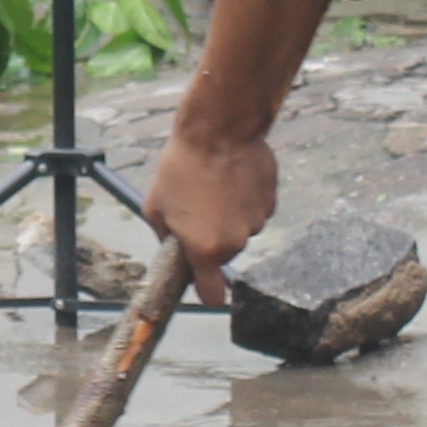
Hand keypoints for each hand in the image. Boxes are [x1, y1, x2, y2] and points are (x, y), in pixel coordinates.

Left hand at [141, 119, 281, 307]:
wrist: (218, 131)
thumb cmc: (180, 168)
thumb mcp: (155, 207)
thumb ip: (167, 238)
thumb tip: (175, 251)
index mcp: (205, 249)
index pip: (212, 295)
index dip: (207, 292)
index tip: (203, 285)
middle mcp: (235, 242)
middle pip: (224, 254)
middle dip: (212, 239)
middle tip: (197, 209)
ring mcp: (256, 222)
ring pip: (241, 230)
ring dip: (229, 216)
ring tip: (214, 187)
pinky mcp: (270, 202)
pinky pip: (255, 210)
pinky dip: (245, 200)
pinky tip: (232, 178)